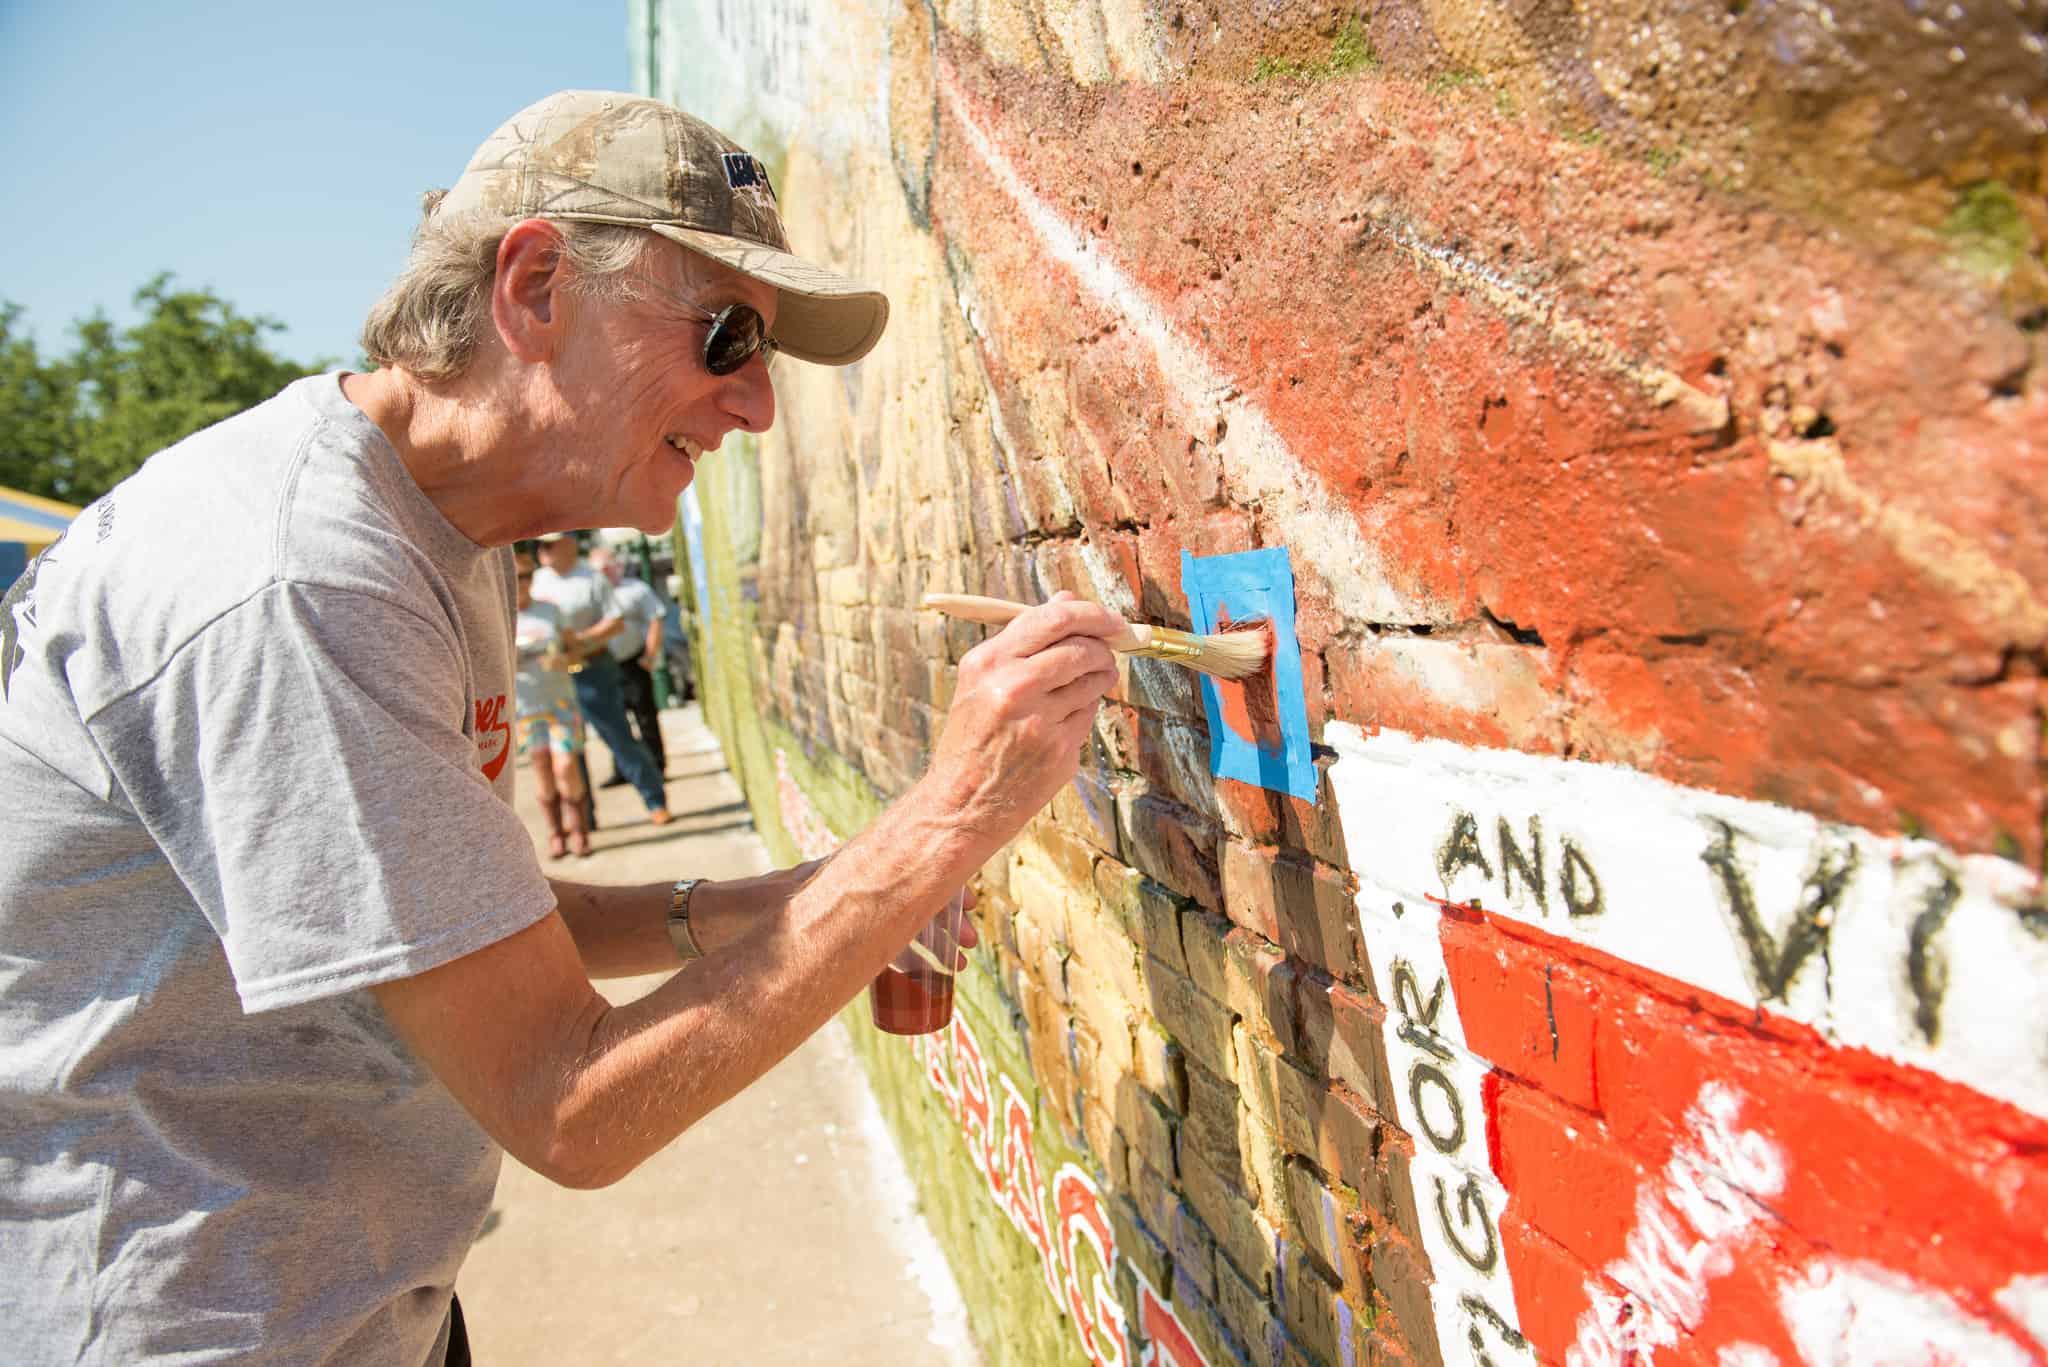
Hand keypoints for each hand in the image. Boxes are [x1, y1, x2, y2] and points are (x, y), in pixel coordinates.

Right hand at [923, 591, 1122, 844]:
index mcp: (988, 661)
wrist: (961, 801)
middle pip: (1081, 648)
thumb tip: (1066, 597)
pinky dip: (1085, 710)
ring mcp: (1038, 720)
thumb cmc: (973, 736)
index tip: (1109, 619)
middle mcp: (1011, 687)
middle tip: (1106, 653)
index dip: (1091, 613)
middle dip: (1103, 648)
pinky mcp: (1059, 749)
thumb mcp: (982, 680)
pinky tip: (1063, 720)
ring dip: (1098, 678)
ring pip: (1092, 681)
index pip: (1053, 618)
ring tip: (1083, 686)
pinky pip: (1089, 714)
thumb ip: (1025, 639)